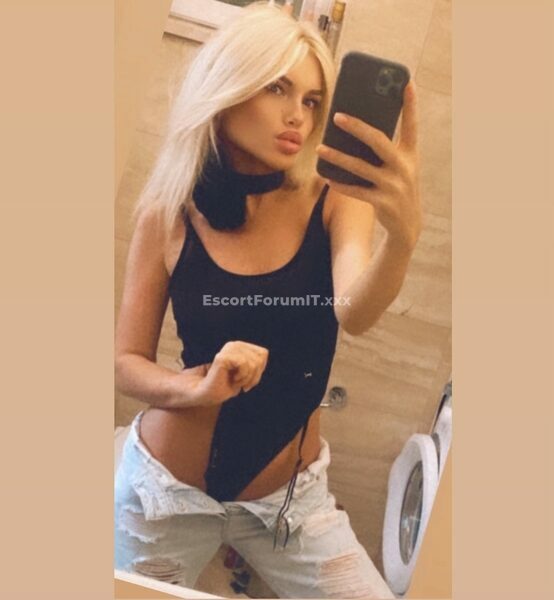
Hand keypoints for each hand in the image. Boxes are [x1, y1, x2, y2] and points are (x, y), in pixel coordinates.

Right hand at [188, 341, 268, 406]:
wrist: (207, 395)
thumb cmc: (225, 386)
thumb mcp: (247, 374)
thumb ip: (256, 363)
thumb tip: (265, 353)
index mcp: (240, 347)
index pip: (263, 353)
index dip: (260, 369)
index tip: (248, 380)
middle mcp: (234, 345)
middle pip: (260, 357)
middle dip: (255, 375)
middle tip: (242, 383)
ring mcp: (227, 349)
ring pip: (253, 362)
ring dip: (247, 378)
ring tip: (236, 381)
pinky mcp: (222, 356)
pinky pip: (244, 364)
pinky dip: (242, 376)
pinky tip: (232, 379)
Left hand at [316, 79, 421, 250]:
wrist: (408, 224)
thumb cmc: (399, 187)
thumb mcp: (401, 167)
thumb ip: (386, 150)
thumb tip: (357, 131)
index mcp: (411, 155)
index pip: (412, 125)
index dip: (410, 104)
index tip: (406, 82)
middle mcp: (405, 168)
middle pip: (379, 142)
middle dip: (357, 127)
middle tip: (337, 116)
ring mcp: (394, 186)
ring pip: (361, 168)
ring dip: (338, 157)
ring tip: (321, 148)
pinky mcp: (382, 203)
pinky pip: (357, 191)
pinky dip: (341, 184)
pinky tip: (327, 177)